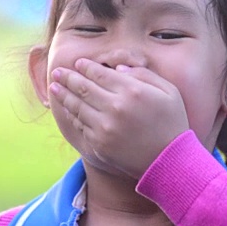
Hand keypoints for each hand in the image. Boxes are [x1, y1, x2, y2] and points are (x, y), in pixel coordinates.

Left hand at [50, 58, 189, 178]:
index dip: (85, 67)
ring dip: (63, 95)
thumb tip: (117, 67)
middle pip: (83, 87)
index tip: (78, 63)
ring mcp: (105, 127)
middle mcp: (115, 107)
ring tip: (54, 87)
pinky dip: (72, 114)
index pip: (99, 73)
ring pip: (77, 106)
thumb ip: (144, 74)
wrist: (170, 162)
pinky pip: (80, 124)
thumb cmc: (172, 123)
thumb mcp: (168, 91)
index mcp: (132, 90)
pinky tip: (67, 108)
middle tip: (57, 72)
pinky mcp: (99, 143)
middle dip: (68, 77)